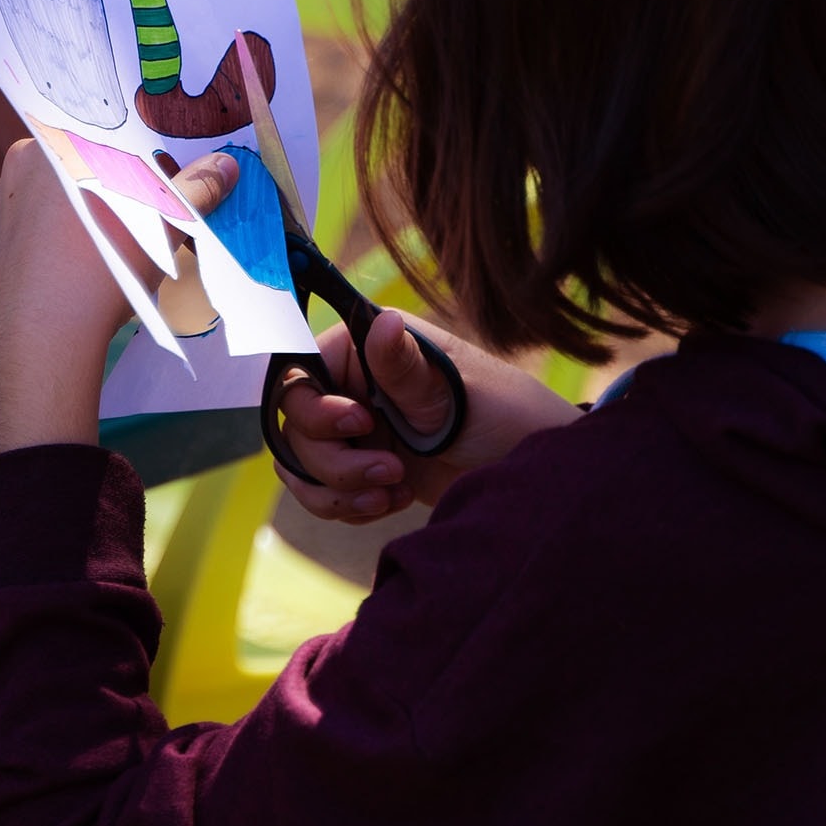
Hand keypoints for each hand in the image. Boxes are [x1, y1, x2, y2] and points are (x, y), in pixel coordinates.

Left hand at [0, 145, 238, 451]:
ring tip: (98, 257)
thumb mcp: (161, 226)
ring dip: (67, 223)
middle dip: (97, 191)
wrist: (43, 340)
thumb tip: (224, 165)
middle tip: (131, 220)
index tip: (146, 183)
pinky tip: (65, 280)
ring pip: (40, 208)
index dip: (124, 161)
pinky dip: (40, 256)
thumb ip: (193, 190)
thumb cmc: (104, 269)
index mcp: (53, 149)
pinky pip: (19, 245)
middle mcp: (12, 173)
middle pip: (68, 171)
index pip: (95, 139)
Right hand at [269, 313, 584, 522]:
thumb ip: (405, 369)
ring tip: (391, 491)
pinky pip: (326, 492)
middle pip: (297, 427)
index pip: (301, 374)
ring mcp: (358, 429)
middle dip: (334, 461)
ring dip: (339, 489)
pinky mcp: (366, 467)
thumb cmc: (504, 416)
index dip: (316, 409)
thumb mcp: (455, 395)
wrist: (528, 475)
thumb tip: (382, 321)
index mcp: (369, 349)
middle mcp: (356, 385)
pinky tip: (396, 499)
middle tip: (390, 470)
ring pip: (305, 465)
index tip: (359, 426)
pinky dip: (352, 504)